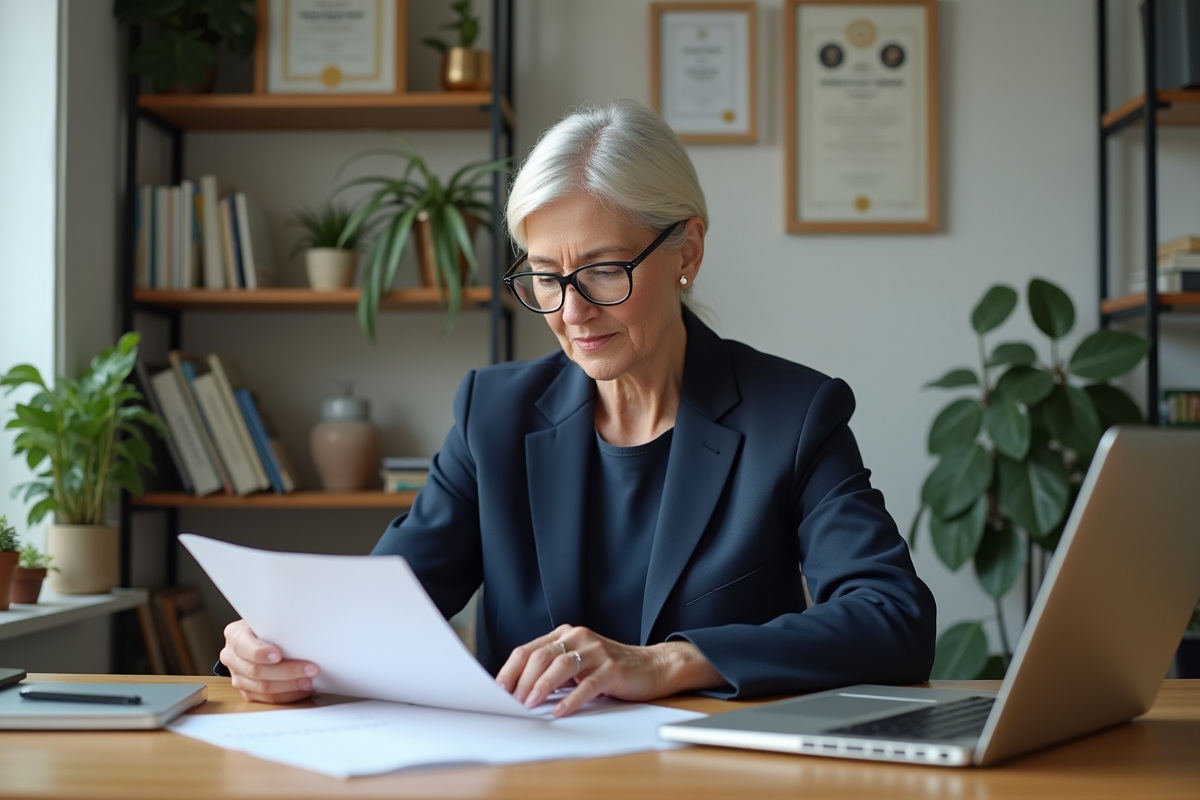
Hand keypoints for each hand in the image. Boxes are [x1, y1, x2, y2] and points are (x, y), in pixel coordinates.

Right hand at [220, 619, 318, 703]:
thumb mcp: (269, 618)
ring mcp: (238, 676)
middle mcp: (232, 657)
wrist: (260, 637)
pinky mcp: (248, 692)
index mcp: (235, 635)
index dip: (260, 652)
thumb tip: (302, 631)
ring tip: (309, 681)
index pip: (244, 646)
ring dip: (290, 686)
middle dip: (286, 671)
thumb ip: (278, 626)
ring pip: (263, 688)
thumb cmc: (268, 626)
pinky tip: (302, 689)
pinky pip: (268, 699)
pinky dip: (288, 695)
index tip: (278, 655)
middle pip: (255, 670)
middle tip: (310, 669)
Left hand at [494, 624, 723, 717]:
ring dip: (541, 687)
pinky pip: (587, 685)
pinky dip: (570, 699)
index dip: (509, 671)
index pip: (528, 650)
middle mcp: (578, 638)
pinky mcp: (612, 669)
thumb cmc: (610, 669)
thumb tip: (518, 692)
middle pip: (540, 656)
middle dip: (521, 681)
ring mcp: (596, 652)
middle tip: (510, 702)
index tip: (496, 691)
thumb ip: (552, 670)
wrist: (653, 666)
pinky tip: (560, 711)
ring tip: (529, 705)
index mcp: (566, 635)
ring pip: (560, 666)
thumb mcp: (578, 663)